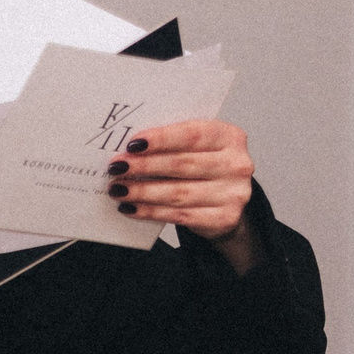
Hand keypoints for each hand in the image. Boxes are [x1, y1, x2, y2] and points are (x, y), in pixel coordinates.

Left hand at [104, 118, 258, 267]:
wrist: (227, 200)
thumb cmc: (204, 166)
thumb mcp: (197, 147)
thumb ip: (173, 143)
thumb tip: (130, 149)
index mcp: (230, 137)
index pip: (192, 134)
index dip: (161, 139)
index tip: (132, 144)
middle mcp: (237, 164)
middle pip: (182, 165)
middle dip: (144, 166)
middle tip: (116, 167)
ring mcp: (234, 194)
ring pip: (178, 193)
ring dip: (142, 192)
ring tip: (118, 189)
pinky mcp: (224, 219)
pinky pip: (180, 216)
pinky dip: (151, 212)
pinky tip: (131, 207)